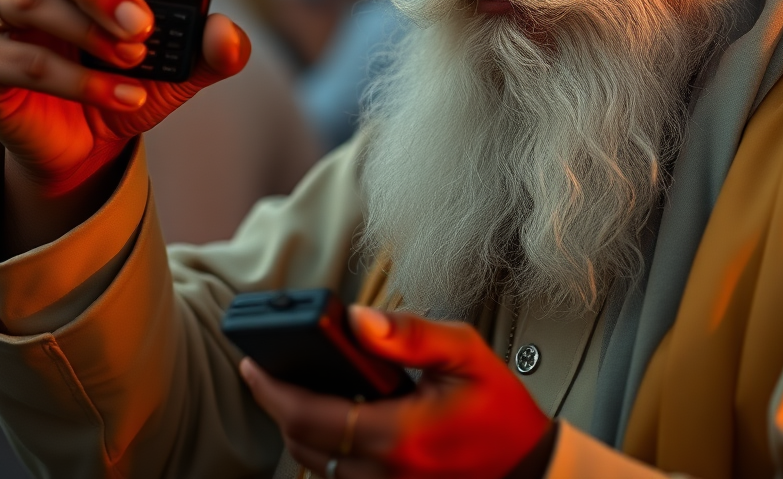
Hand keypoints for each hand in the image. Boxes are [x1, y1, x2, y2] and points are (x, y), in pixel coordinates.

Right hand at [0, 0, 250, 198]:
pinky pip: (27, 61)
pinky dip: (85, 81)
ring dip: (92, 33)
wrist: (87, 143)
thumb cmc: (127, 77)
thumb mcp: (180, 62)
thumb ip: (211, 43)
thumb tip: (226, 35)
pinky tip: (125, 96)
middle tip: (142, 23)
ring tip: (136, 60)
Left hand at [241, 307, 552, 478]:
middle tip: (268, 368)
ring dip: (299, 427)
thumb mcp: (465, 353)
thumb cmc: (500, 409)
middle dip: (277, 405)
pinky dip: (324, 447)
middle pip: (303, 445)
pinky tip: (334, 416)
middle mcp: (388, 472)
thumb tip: (356, 318)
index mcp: (401, 434)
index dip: (272, 390)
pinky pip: (341, 477)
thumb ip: (410, 334)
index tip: (252, 362)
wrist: (529, 467)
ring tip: (297, 387)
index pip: (311, 417)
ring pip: (316, 465)